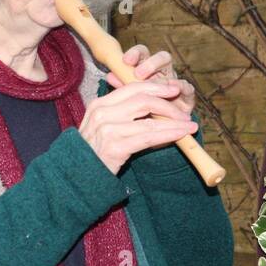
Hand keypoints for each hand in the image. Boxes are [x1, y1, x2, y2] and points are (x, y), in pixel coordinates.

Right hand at [78, 81, 197, 174]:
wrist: (76, 178)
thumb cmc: (94, 153)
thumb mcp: (102, 127)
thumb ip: (122, 114)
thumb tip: (153, 105)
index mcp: (99, 104)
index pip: (132, 88)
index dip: (156, 87)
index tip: (173, 90)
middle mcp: (102, 113)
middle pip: (143, 99)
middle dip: (168, 104)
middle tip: (185, 112)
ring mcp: (107, 129)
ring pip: (150, 120)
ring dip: (174, 122)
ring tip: (189, 126)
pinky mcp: (114, 147)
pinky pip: (149, 137)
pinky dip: (169, 134)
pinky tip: (181, 135)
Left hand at [105, 44, 195, 116]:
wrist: (161, 131)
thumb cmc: (142, 112)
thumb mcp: (130, 99)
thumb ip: (123, 87)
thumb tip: (109, 75)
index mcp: (147, 70)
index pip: (142, 54)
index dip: (135, 54)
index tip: (125, 60)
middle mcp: (163, 73)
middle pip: (162, 57)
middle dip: (151, 63)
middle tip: (139, 74)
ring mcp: (176, 83)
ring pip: (173, 72)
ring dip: (164, 79)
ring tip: (155, 85)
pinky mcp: (187, 96)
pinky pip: (187, 87)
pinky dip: (181, 87)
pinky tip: (175, 91)